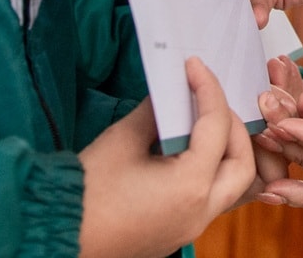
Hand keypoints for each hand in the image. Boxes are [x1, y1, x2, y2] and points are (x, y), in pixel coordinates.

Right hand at [78, 56, 256, 257]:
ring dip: (226, 152)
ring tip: (203, 123)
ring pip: (232, 186)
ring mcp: (192, 226)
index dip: (208, 89)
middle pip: (243, 164)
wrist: (59, 236)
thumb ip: (156, 112)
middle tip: (209, 100)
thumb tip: (172, 93)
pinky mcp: (179, 231)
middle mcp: (200, 212)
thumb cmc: (86, 192)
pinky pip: (212, 198)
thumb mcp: (122, 140)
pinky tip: (190, 149)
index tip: (194, 66)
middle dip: (234, 127)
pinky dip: (211, 171)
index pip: (216, 127)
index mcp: (190, 187)